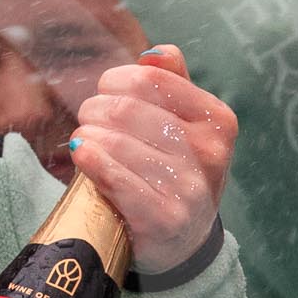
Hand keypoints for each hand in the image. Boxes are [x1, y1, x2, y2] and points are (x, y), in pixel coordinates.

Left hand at [68, 46, 235, 275]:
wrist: (184, 242)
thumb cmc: (175, 172)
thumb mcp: (186, 126)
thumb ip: (172, 84)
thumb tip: (152, 54)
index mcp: (217, 120)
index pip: (149, 80)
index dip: (115, 81)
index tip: (106, 92)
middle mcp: (208, 152)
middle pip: (126, 108)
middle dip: (95, 110)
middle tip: (89, 121)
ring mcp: (188, 187)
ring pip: (114, 141)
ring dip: (87, 137)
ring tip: (84, 142)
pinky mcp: (164, 218)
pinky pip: (115, 177)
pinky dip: (89, 161)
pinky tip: (79, 154)